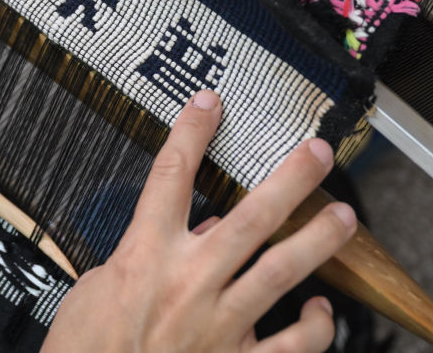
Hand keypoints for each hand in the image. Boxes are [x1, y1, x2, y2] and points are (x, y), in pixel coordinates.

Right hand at [41, 90, 356, 352]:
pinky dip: (315, 327)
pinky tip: (320, 310)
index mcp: (144, 256)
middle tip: (318, 153)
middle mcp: (188, 282)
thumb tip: (202, 233)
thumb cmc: (88, 348)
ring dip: (318, 241)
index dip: (191, 133)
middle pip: (251, 218)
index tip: (210, 104)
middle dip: (290, 180)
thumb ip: (145, 255)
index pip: (171, 177)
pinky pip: (291, 345)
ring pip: (280, 272)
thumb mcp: (96, 289)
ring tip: (344, 218)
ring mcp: (218, 325)